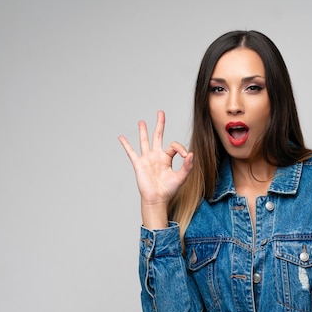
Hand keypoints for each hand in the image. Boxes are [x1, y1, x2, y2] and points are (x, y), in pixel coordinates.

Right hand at [118, 111, 193, 227]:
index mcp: (167, 158)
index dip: (180, 148)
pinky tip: (121, 137)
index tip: (186, 155)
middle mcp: (157, 156)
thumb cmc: (169, 190)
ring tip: (142, 121)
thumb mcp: (181, 177)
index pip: (173, 145)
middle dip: (160, 124)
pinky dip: (126, 144)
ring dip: (143, 131)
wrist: (157, 199)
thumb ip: (187, 166)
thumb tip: (191, 154)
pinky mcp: (139, 164)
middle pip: (158, 136)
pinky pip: (131, 152)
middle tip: (161, 112)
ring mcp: (147, 159)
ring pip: (145, 141)